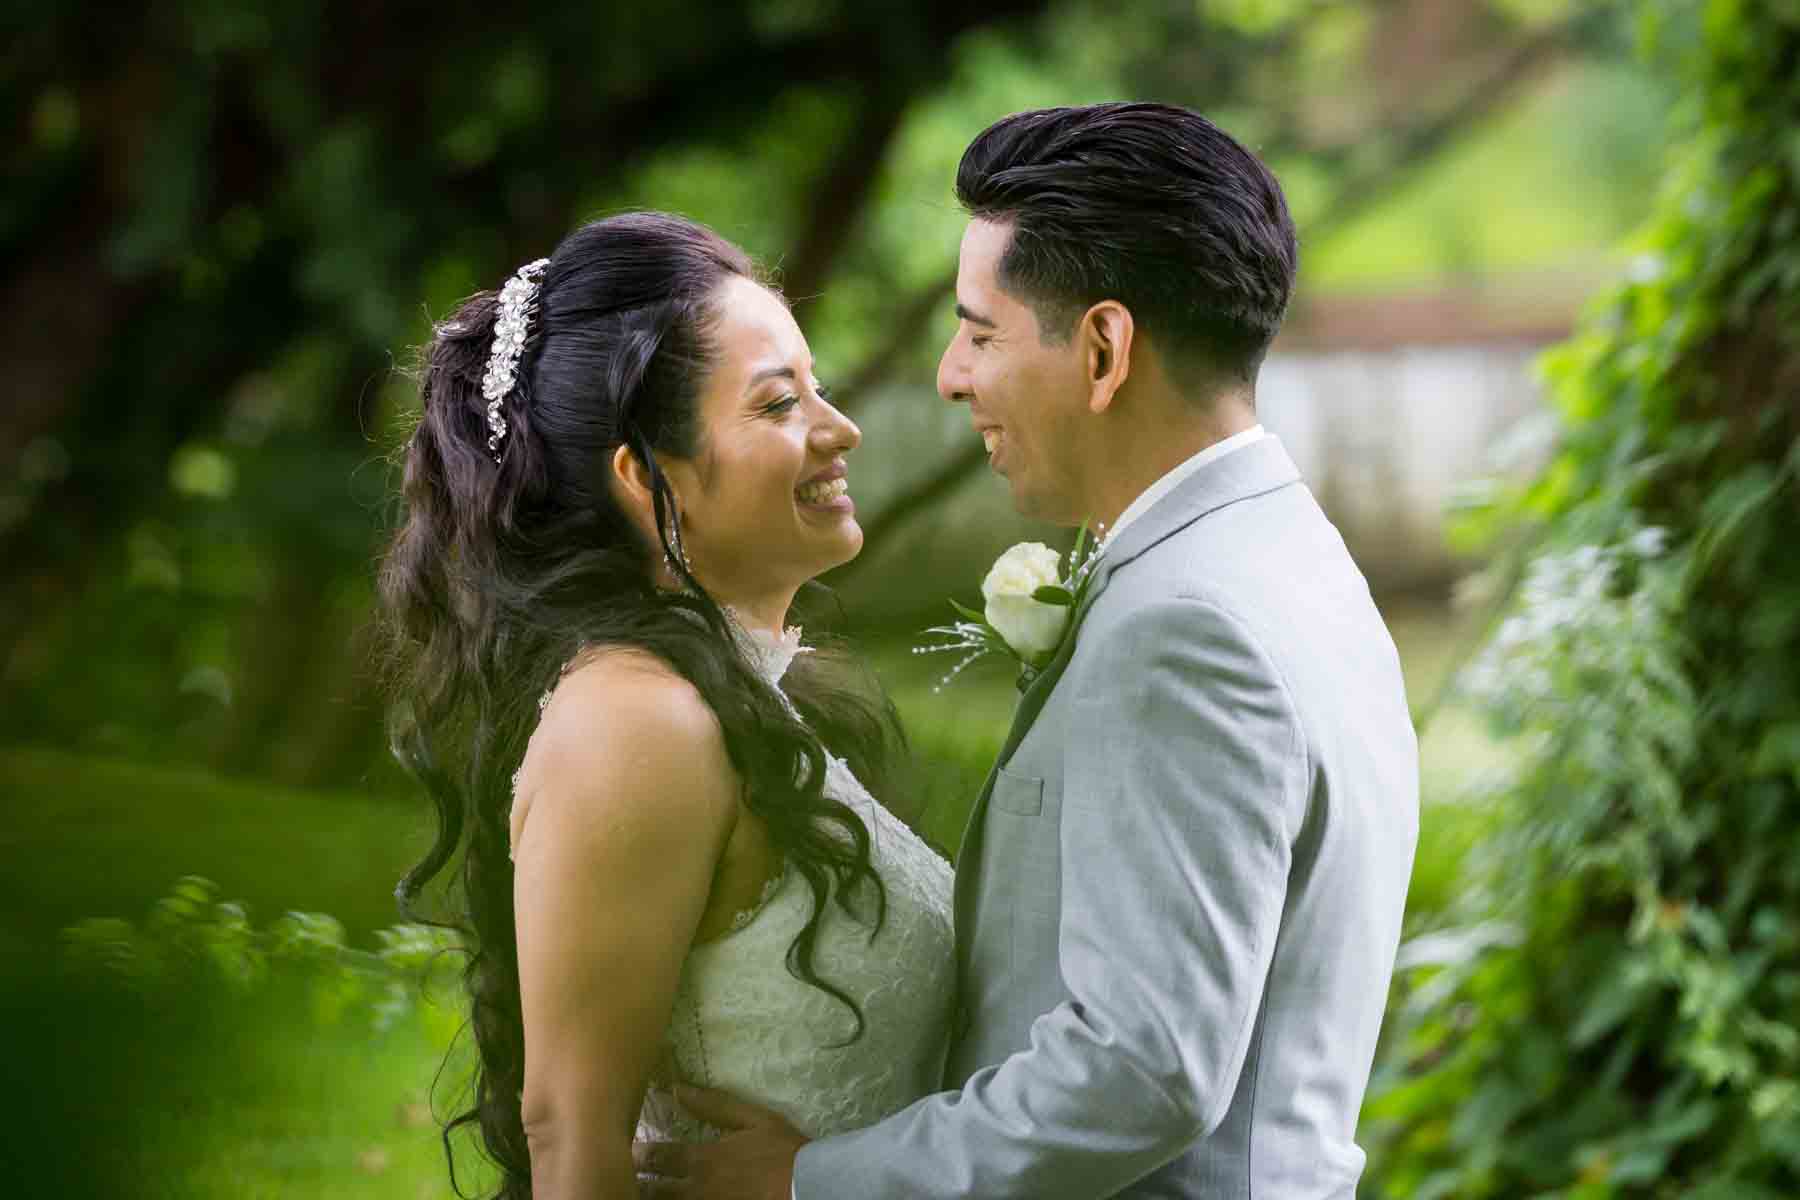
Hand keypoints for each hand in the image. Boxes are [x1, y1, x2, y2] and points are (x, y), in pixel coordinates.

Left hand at [634, 1084, 808, 1199]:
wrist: (807, 1186)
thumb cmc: (781, 1150)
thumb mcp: (752, 1118)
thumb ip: (713, 1105)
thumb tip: (676, 1088)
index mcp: (702, 1159)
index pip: (655, 1157)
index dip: (636, 1154)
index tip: (623, 1148)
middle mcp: (696, 1188)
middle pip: (651, 1190)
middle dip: (634, 1181)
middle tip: (620, 1175)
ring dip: (649, 1198)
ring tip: (635, 1192)